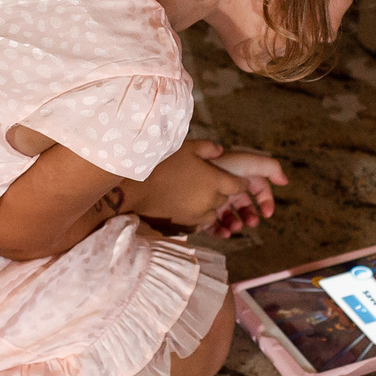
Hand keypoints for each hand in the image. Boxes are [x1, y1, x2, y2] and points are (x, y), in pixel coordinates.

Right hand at [119, 140, 254, 231]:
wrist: (135, 190)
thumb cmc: (161, 164)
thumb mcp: (186, 148)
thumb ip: (207, 148)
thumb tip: (220, 151)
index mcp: (215, 182)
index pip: (239, 186)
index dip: (240, 183)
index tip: (239, 181)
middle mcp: (210, 202)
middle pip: (224, 200)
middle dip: (220, 192)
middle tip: (208, 183)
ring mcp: (197, 217)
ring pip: (211, 213)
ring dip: (208, 206)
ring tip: (195, 197)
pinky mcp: (184, 227)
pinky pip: (197, 223)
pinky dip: (195, 216)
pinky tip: (184, 207)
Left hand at [198, 147, 285, 237]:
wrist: (192, 172)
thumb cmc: (222, 166)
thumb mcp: (249, 162)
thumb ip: (270, 168)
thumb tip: (285, 181)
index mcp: (241, 178)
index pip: (259, 190)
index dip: (266, 201)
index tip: (267, 213)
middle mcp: (228, 190)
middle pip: (245, 207)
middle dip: (251, 216)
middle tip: (250, 223)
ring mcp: (215, 202)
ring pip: (230, 219)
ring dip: (236, 225)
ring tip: (235, 227)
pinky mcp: (201, 213)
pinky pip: (213, 227)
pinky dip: (221, 232)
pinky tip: (225, 233)